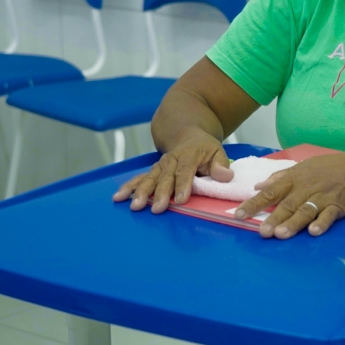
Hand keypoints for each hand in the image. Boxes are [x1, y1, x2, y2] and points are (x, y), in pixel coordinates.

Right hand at [112, 130, 230, 212]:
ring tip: (135, 206)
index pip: (186, 170)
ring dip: (140, 192)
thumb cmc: (205, 149)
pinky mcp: (152, 171)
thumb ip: (221, 164)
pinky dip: (128, 187)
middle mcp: (171, 160)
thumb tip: (225, 176)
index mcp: (189, 155)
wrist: (188, 136)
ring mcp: (159, 166)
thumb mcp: (218, 152)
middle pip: (165, 177)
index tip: (180, 200)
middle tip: (156, 208)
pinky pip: (139, 179)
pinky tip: (118, 197)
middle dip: (160, 193)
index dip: (183, 185)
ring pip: (149, 178)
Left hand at [236, 151, 344, 238]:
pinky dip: (322, 223)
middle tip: (262, 232)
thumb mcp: (304, 167)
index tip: (238, 215)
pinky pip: (329, 215)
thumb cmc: (329, 168)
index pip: (271, 191)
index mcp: (295, 178)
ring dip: (293, 222)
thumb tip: (258, 185)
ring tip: (281, 234)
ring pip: (306, 210)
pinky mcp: (339, 204)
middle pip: (287, 204)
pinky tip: (314, 232)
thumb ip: (280, 177)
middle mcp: (307, 187)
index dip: (254, 203)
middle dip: (274, 218)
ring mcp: (323, 196)